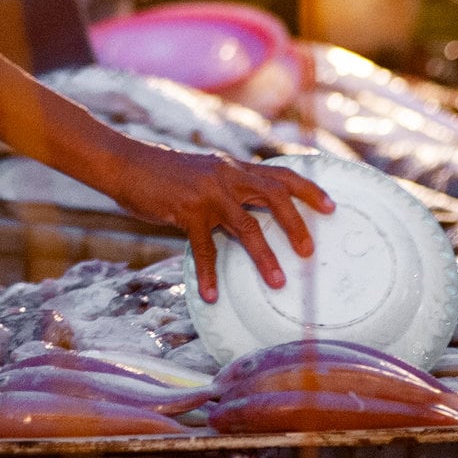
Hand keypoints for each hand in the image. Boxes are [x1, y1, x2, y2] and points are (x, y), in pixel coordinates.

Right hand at [95, 139, 332, 301]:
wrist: (126, 163)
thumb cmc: (164, 175)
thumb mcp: (203, 175)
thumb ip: (227, 191)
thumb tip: (249, 219)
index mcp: (234, 168)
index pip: (281, 174)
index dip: (309, 189)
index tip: (332, 206)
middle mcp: (227, 175)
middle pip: (275, 195)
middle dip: (296, 224)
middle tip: (309, 252)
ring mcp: (208, 192)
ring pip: (247, 226)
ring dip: (265, 257)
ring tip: (277, 282)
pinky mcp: (186, 210)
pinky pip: (204, 248)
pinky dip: (207, 274)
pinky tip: (211, 294)